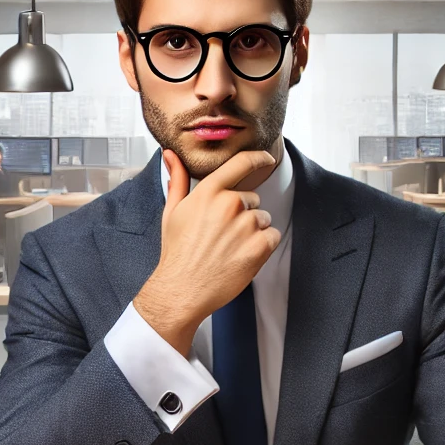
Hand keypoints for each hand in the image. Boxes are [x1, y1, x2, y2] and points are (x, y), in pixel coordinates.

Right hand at [133, 149, 280, 355]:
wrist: (182, 290)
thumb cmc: (177, 252)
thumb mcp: (173, 211)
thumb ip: (178, 179)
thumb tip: (171, 155)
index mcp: (209, 192)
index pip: (241, 163)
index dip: (258, 158)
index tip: (266, 158)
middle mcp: (229, 204)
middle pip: (252, 199)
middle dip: (243, 214)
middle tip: (223, 235)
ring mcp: (246, 225)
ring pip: (263, 219)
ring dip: (253, 231)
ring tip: (230, 248)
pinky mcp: (259, 246)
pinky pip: (273, 236)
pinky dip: (263, 246)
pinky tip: (242, 256)